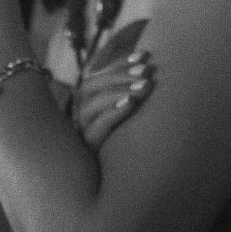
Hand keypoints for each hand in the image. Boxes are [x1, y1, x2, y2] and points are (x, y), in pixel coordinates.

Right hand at [70, 28, 155, 148]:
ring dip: (119, 91)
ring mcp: (82, 132)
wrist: (128, 178)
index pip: (99, 74)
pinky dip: (112, 113)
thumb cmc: (134, 136)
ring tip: (145, 86)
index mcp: (89, 100)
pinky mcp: (89, 149)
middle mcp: (82, 114)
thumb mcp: (133, 106)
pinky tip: (130, 104)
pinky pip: (95, 129)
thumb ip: (135, 86)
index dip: (120, 62)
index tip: (146, 54)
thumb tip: (149, 56)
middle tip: (148, 71)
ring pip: (91, 105)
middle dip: (121, 75)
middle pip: (91, 86)